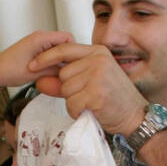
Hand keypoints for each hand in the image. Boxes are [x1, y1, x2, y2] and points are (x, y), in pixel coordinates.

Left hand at [0, 29, 72, 90]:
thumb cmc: (9, 71)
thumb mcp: (36, 73)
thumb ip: (55, 70)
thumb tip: (70, 71)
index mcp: (41, 38)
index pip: (68, 38)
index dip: (74, 51)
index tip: (75, 64)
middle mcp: (40, 37)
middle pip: (64, 43)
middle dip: (68, 57)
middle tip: (70, 71)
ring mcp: (37, 42)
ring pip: (57, 49)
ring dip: (60, 60)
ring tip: (60, 73)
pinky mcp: (35, 49)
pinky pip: (50, 53)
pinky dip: (53, 61)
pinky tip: (51, 72)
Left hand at [27, 42, 145, 135]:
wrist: (135, 116)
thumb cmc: (114, 99)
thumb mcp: (90, 84)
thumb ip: (63, 82)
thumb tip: (39, 82)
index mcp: (98, 52)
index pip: (64, 49)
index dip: (46, 58)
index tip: (32, 65)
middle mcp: (98, 60)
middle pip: (63, 74)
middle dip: (68, 89)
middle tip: (88, 96)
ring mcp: (98, 76)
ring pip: (66, 90)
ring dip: (73, 102)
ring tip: (91, 103)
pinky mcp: (96, 94)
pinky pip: (71, 104)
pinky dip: (77, 112)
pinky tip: (92, 110)